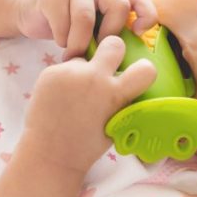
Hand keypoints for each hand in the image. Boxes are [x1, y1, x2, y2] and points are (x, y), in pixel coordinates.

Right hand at [12, 0, 157, 59]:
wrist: (30, 6)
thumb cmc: (69, 19)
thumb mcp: (95, 19)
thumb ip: (112, 25)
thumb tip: (129, 55)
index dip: (146, 15)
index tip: (138, 33)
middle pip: (118, 6)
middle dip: (109, 34)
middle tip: (98, 51)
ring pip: (85, 19)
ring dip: (80, 44)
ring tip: (74, 55)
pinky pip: (62, 24)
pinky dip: (62, 40)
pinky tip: (59, 41)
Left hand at [20, 36, 157, 173]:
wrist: (50, 153)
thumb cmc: (86, 145)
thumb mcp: (115, 123)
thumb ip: (121, 99)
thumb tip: (126, 80)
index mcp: (115, 94)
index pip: (146, 68)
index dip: (143, 70)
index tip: (135, 76)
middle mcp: (94, 78)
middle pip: (114, 43)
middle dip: (113, 51)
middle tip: (105, 67)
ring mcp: (70, 73)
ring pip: (84, 58)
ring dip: (83, 70)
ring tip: (73, 95)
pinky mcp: (51, 72)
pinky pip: (64, 67)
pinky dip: (64, 79)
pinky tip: (58, 98)